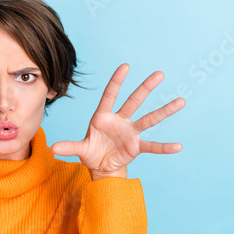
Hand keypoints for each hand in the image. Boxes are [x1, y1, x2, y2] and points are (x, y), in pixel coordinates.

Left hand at [51, 63, 184, 180]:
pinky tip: (178, 146)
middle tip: (159, 74)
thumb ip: (69, 147)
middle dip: (145, 88)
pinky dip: (164, 147)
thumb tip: (53, 148)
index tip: (125, 66)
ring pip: (148, 119)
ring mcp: (130, 132)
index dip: (117, 82)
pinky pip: (152, 145)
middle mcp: (119, 121)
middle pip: (133, 101)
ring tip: (181, 101)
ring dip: (164, 111)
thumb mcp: (80, 149)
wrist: (101, 166)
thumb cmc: (91, 152)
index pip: (110, 95)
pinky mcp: (136, 146)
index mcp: (102, 117)